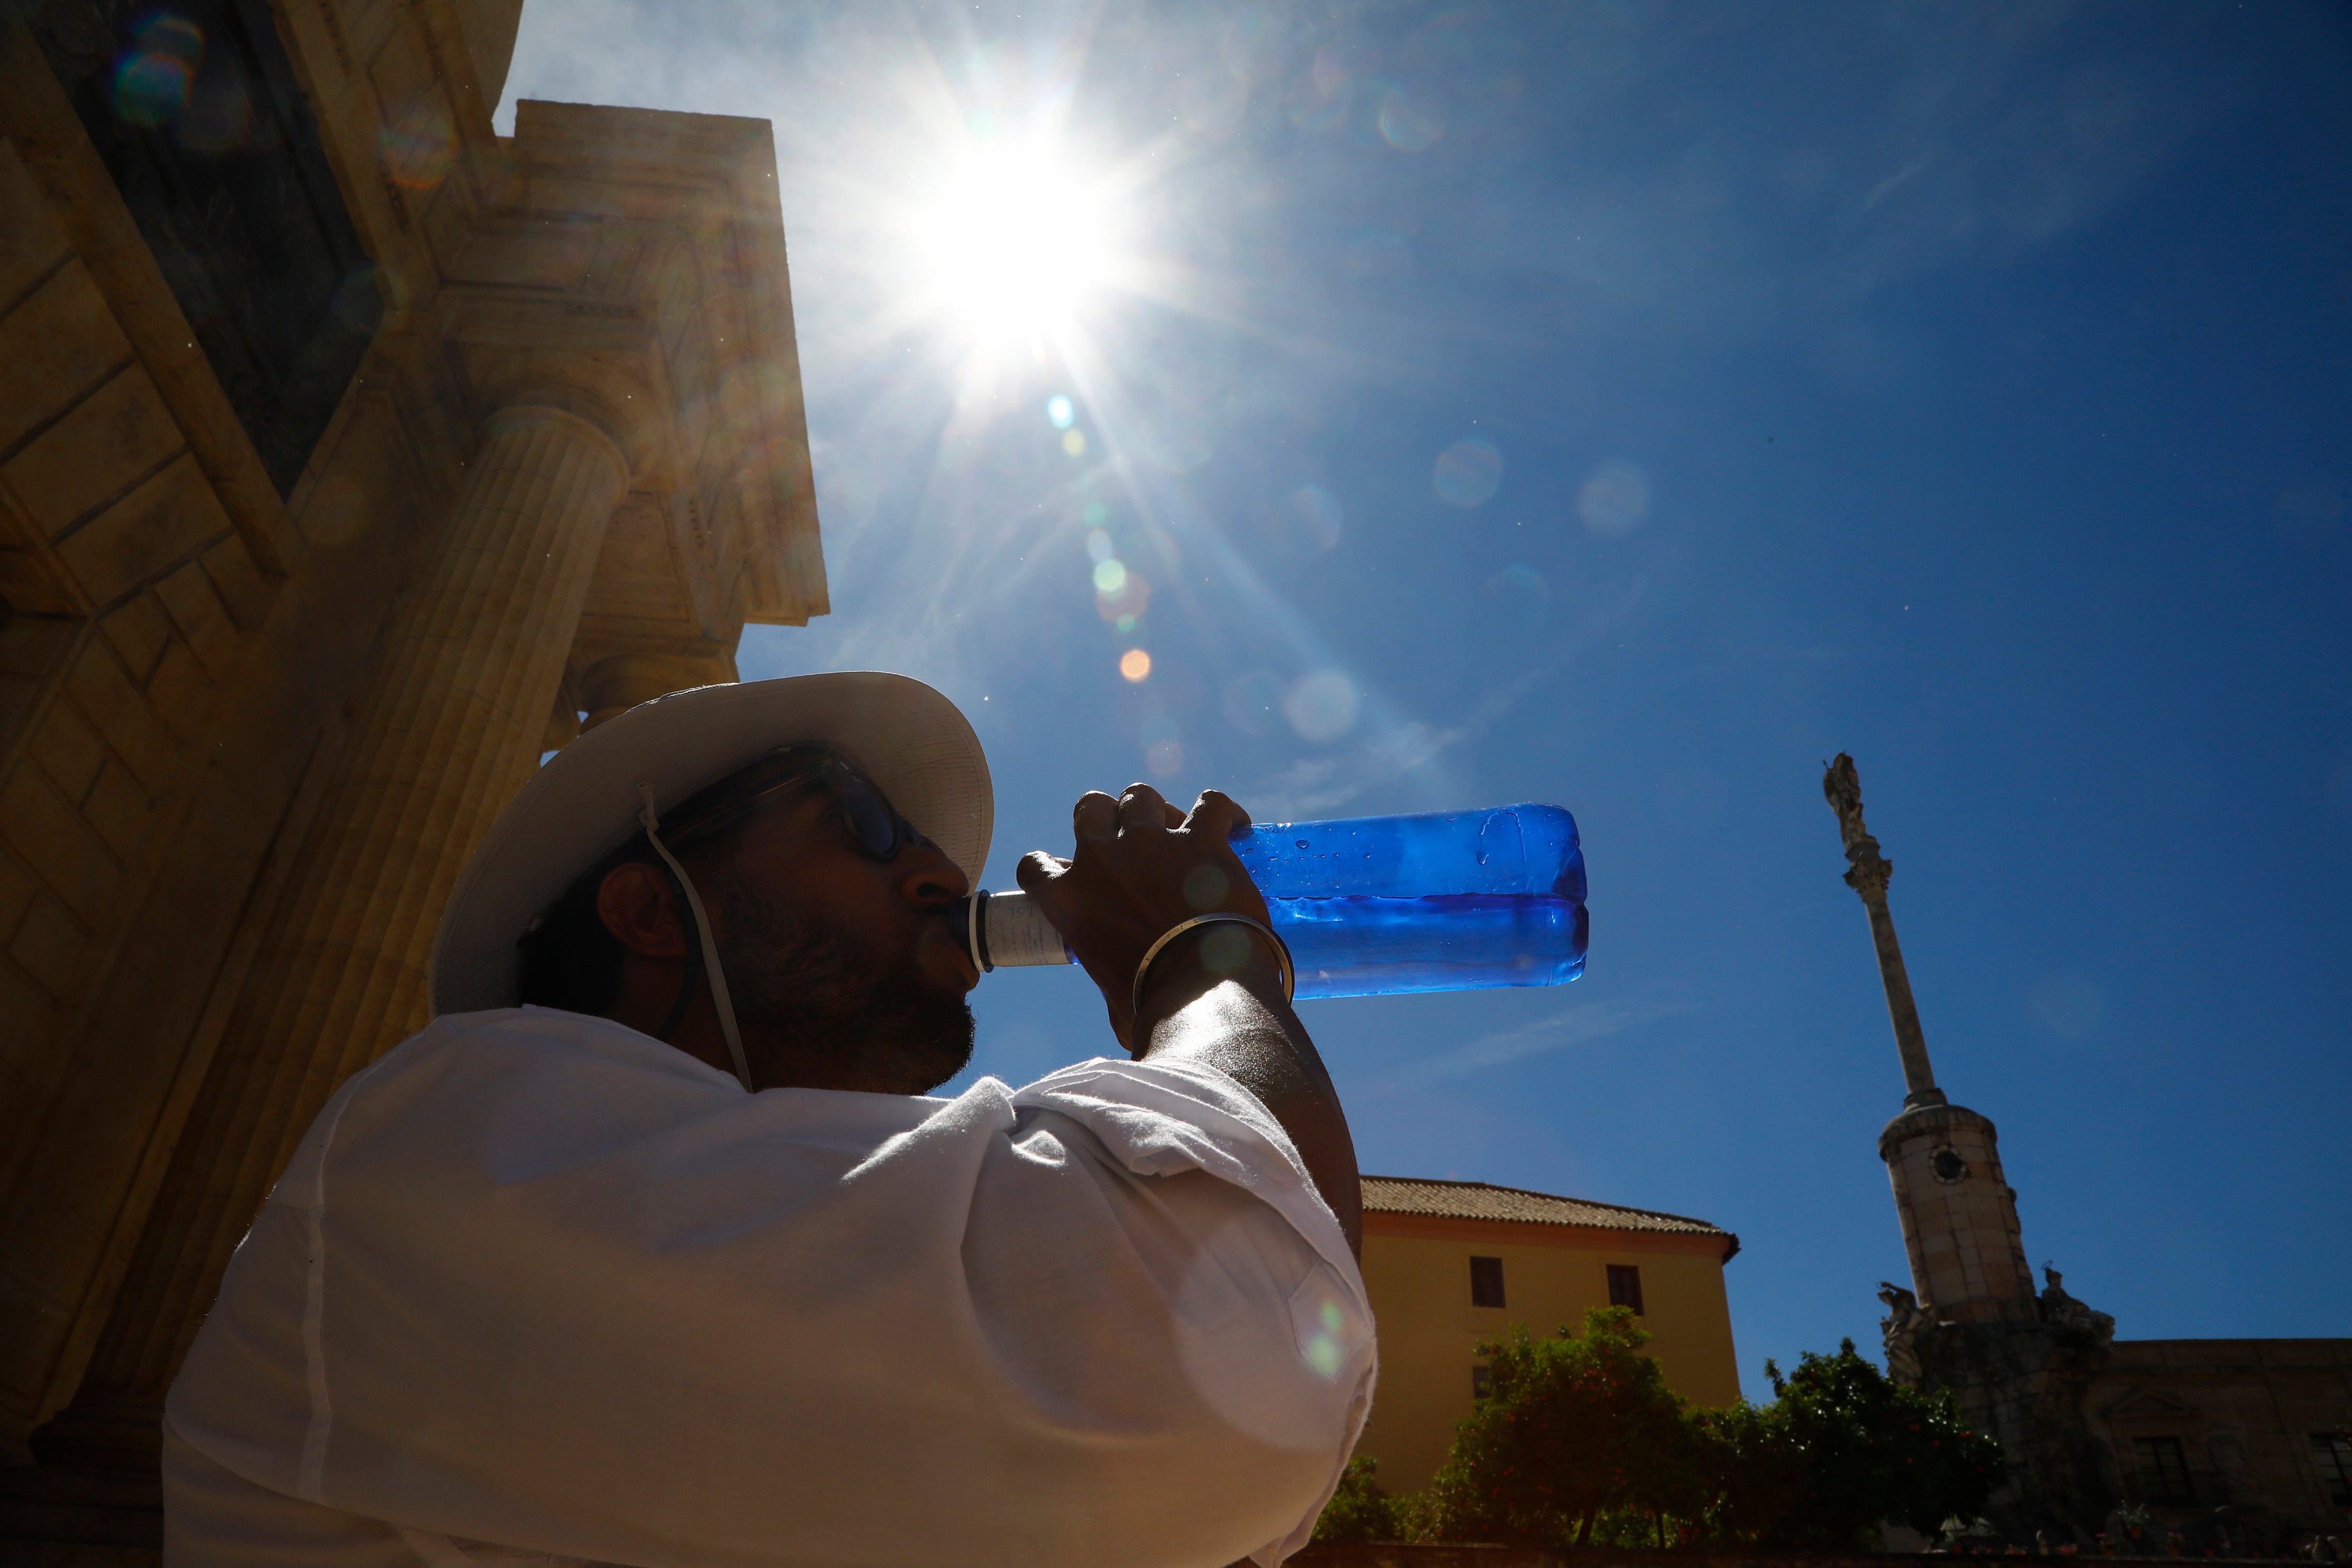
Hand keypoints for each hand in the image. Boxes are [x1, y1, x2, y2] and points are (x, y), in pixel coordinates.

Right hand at [1016, 784, 1272, 1050]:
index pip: (1037, 867)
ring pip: (1141, 795)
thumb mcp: (1110, 997)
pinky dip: (1225, 811)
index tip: (1069, 871)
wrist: (1201, 990)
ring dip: (1155, 808)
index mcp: (1069, 899)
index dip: (1050, 865)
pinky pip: (1211, 804)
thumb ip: (1110, 977)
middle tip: (1127, 837)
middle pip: (1090, 807)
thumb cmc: (1152, 1005)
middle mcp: (1102, 859)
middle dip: (1106, 816)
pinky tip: (1236, 825)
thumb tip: (1125, 1004)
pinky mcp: (1200, 840)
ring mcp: (1151, 842)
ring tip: (1174, 826)